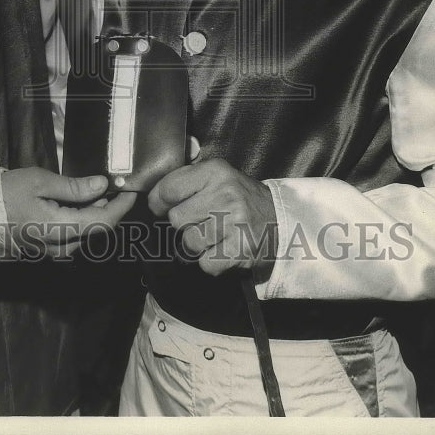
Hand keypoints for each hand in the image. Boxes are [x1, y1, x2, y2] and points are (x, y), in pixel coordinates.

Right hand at [1, 168, 135, 257]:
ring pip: (85, 234)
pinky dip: (81, 219)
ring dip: (95, 213)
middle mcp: (61, 247)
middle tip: (114, 185)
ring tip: (96, 191)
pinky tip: (77, 204)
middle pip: (96, 229)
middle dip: (110, 208)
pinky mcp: (45, 250)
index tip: (131, 190)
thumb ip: (73, 187)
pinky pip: (72, 237)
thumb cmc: (4, 196)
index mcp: (60, 229)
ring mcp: (52, 252)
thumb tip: (102, 185)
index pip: (103, 222)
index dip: (122, 206)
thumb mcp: (39, 182)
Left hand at [148, 158, 277, 278]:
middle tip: (200, 221)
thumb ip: (186, 178)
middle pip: (176, 219)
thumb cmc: (239, 197)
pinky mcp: (241, 250)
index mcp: (215, 172)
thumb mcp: (217, 176)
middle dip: (184, 224)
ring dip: (197, 244)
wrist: (280, 220)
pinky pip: (206, 263)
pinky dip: (210, 261)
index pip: (169, 189)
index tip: (159, 207)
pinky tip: (223, 249)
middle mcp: (226, 194)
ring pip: (189, 242)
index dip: (158, 201)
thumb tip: (153, 195)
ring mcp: (235, 223)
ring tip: (213, 235)